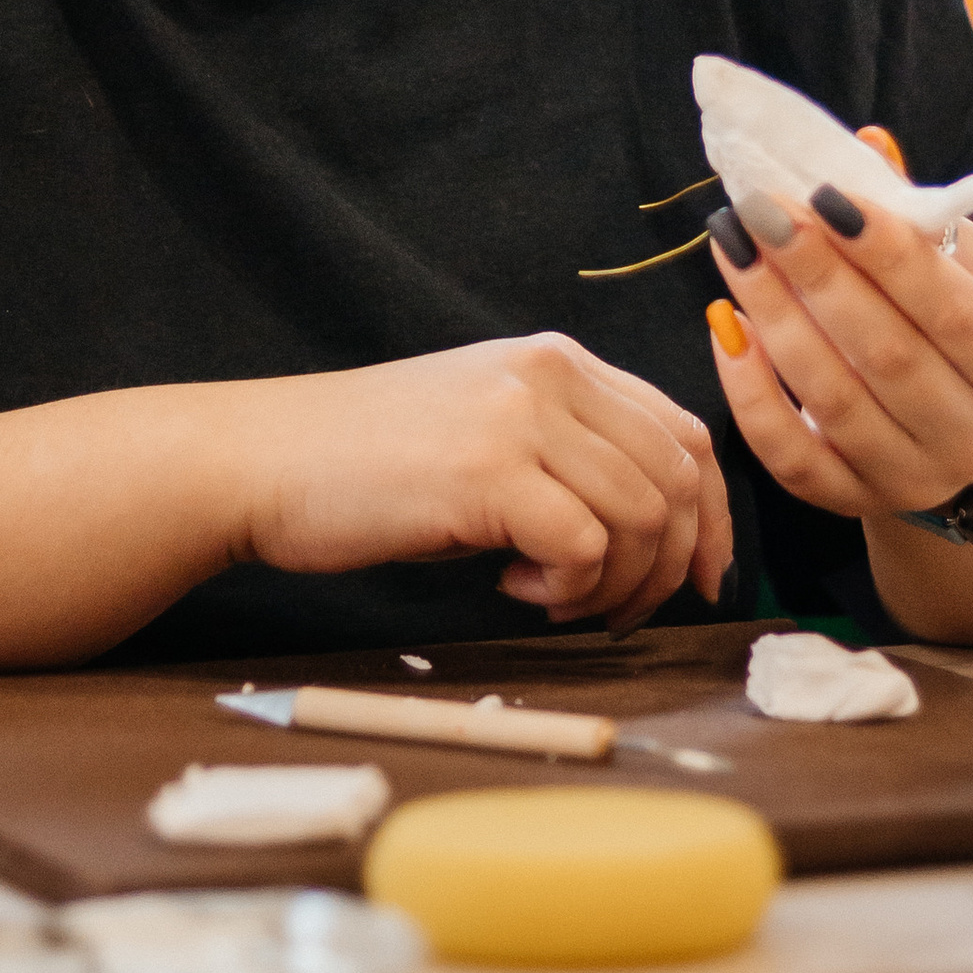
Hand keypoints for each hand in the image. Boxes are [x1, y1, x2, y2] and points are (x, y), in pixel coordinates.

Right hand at [242, 336, 732, 630]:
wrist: (261, 459)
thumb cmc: (366, 464)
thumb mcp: (485, 429)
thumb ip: (565, 451)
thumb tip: (656, 531)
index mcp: (557, 360)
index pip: (685, 432)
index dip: (711, 516)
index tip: (701, 579)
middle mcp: (550, 373)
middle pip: (679, 478)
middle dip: (668, 566)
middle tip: (611, 613)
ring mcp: (521, 417)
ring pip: (642, 517)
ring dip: (611, 584)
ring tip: (546, 599)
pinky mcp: (488, 471)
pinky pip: (584, 544)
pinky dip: (565, 587)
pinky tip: (510, 588)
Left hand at [704, 164, 972, 524]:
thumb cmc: (972, 332)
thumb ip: (923, 215)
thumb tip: (866, 143)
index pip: (951, 310)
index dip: (886, 253)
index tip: (825, 195)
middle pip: (884, 354)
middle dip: (814, 274)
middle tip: (759, 209)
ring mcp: (914, 478)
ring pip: (833, 400)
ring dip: (773, 317)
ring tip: (732, 247)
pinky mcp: (855, 502)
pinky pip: (792, 458)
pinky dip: (751, 395)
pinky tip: (725, 328)